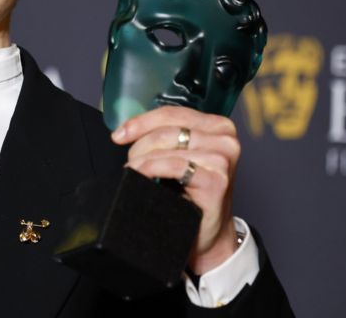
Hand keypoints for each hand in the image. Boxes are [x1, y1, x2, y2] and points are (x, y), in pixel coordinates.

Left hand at [111, 106, 239, 274]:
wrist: (206, 231)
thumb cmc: (191, 193)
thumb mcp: (180, 156)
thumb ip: (165, 137)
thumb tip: (126, 128)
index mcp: (218, 126)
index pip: (173, 113)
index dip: (141, 121)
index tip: (119, 134)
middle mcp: (226, 139)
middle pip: (169, 129)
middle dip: (140, 144)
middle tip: (129, 162)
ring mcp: (224, 159)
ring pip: (169, 147)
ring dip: (142, 160)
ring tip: (133, 172)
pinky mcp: (218, 180)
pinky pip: (174, 165)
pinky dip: (152, 169)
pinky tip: (141, 177)